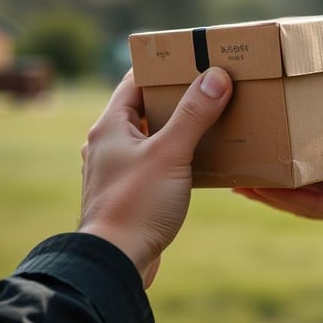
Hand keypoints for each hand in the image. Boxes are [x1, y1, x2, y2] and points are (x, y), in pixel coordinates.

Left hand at [79, 67, 231, 287]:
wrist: (116, 261)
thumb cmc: (137, 203)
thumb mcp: (171, 153)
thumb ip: (194, 114)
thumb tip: (216, 76)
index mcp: (110, 126)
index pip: (135, 81)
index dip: (163, 68)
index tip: (193, 61)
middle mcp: (106, 144)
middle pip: (143, 108)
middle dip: (176, 99)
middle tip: (209, 90)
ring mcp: (115, 169)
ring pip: (148, 137)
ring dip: (175, 129)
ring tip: (208, 123)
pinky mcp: (127, 192)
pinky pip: (152, 163)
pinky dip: (172, 156)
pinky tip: (195, 162)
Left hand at [234, 133, 322, 234]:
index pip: (307, 204)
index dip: (274, 195)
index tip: (242, 182)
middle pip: (301, 194)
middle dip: (267, 182)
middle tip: (231, 164)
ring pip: (314, 179)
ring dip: (285, 167)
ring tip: (254, 149)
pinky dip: (314, 152)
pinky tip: (297, 137)